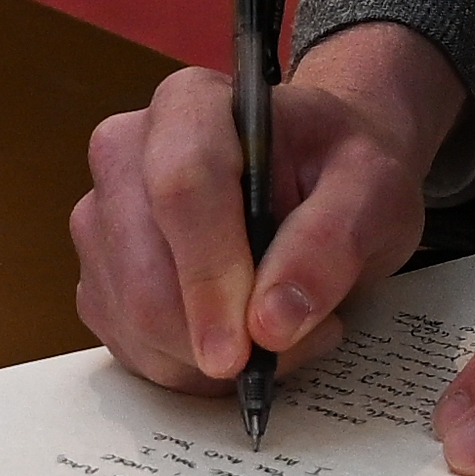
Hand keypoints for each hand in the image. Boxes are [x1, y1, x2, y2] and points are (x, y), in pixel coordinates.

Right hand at [75, 19, 459, 392]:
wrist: (320, 180)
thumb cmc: (343, 173)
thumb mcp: (374, 191)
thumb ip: (331, 245)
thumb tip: (272, 324)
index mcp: (191, 106)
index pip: (182, 189)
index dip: (210, 274)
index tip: (246, 345)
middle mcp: (127, 153)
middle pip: (143, 270)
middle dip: (214, 335)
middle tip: (295, 343)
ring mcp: (103, 218)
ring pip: (131, 319)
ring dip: (209, 359)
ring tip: (282, 332)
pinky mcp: (101, 277)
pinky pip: (130, 346)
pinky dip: (189, 369)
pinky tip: (240, 341)